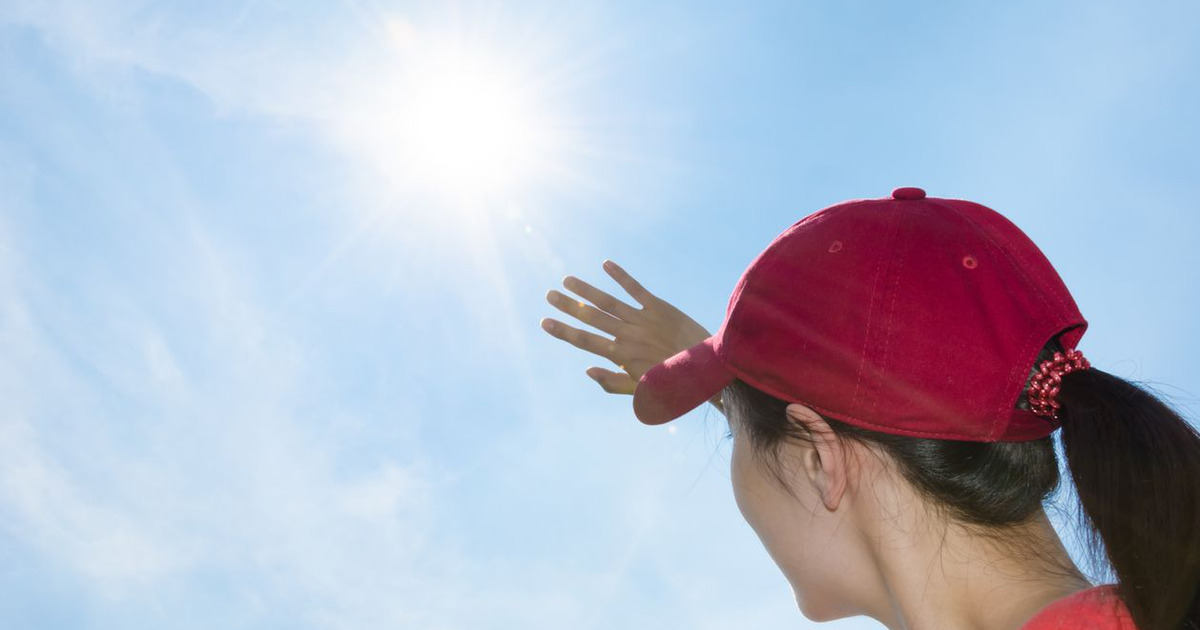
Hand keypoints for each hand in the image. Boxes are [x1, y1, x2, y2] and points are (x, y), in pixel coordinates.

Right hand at [540, 260, 713, 397]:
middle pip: (592, 318)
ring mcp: (643, 319)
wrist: (708, 368)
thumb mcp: (641, 391)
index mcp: (622, 356)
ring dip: (587, 290)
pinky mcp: (659, 308)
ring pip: (608, 302)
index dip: (564, 331)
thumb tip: (587, 371)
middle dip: (569, 306)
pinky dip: (621, 277)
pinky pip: (636, 289)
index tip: (545, 322)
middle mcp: (629, 335)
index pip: (586, 341)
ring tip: (567, 280)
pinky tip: (606, 265)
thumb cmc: (672, 384)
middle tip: (549, 295)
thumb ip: (612, 382)